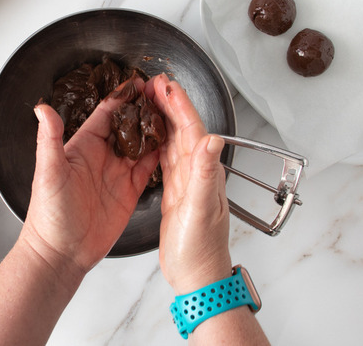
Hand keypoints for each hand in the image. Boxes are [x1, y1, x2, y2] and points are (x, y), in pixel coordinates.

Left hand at [21, 78, 159, 275]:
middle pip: (128, 125)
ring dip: (155, 129)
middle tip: (164, 92)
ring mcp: (117, 173)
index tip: (139, 82)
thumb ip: (49, 139)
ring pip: (141, 144)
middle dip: (145, 108)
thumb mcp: (48, 172)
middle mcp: (102, 156)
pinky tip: (173, 144)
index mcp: (83, 146)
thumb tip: (42, 108)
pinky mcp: (129, 192)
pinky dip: (161, 155)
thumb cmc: (49, 214)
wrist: (60, 253)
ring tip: (174, 112)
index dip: (123, 98)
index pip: (106, 114)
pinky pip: (148, 168)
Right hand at [146, 73, 232, 293]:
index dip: (180, 105)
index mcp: (205, 172)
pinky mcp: (176, 194)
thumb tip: (212, 140)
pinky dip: (157, 143)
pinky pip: (166, 160)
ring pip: (174, 142)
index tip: (167, 85)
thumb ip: (206, 174)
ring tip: (150, 101)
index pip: (192, 130)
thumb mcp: (202, 209)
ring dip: (163, 119)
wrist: (198, 277)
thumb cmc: (202, 249)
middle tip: (154, 83)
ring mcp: (187, 183)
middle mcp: (198, 173)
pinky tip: (150, 138)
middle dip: (170, 104)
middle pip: (183, 130)